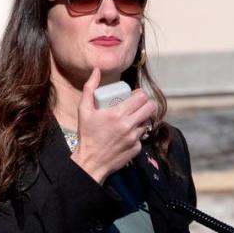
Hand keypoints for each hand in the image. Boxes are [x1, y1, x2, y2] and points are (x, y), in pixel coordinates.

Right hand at [71, 67, 156, 183]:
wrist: (90, 162)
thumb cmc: (86, 135)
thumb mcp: (83, 110)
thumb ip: (89, 88)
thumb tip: (96, 70)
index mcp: (117, 114)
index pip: (142, 97)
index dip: (140, 94)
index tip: (134, 96)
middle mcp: (129, 125)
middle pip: (150, 108)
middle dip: (146, 104)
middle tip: (138, 105)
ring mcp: (134, 138)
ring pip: (147, 122)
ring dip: (142, 119)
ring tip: (132, 119)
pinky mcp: (136, 148)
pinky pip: (141, 136)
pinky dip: (136, 134)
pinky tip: (127, 134)